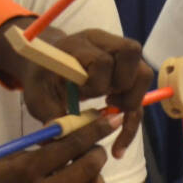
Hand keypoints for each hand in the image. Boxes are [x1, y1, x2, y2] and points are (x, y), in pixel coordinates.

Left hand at [0, 21, 150, 156]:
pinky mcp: (126, 66)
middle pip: (131, 53)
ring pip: (144, 71)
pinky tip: (120, 136)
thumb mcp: (38, 98)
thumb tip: (63, 141)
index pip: (102, 59)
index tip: (82, 95)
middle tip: (105, 102)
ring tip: (113, 111)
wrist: (45, 65)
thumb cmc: (41, 79)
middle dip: (121, 86)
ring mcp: (118, 52)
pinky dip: (134, 113)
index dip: (97, 84)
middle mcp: (103, 41)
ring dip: (133, 98)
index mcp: (79, 44)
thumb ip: (51, 117)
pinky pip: (141, 87)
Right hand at [0, 115, 114, 182]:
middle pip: (88, 168)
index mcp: (26, 169)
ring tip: (90, 180)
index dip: (94, 130)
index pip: (71, 143)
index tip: (106, 122)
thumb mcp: (1, 165)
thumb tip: (66, 142)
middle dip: (97, 155)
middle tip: (94, 153)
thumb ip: (33, 155)